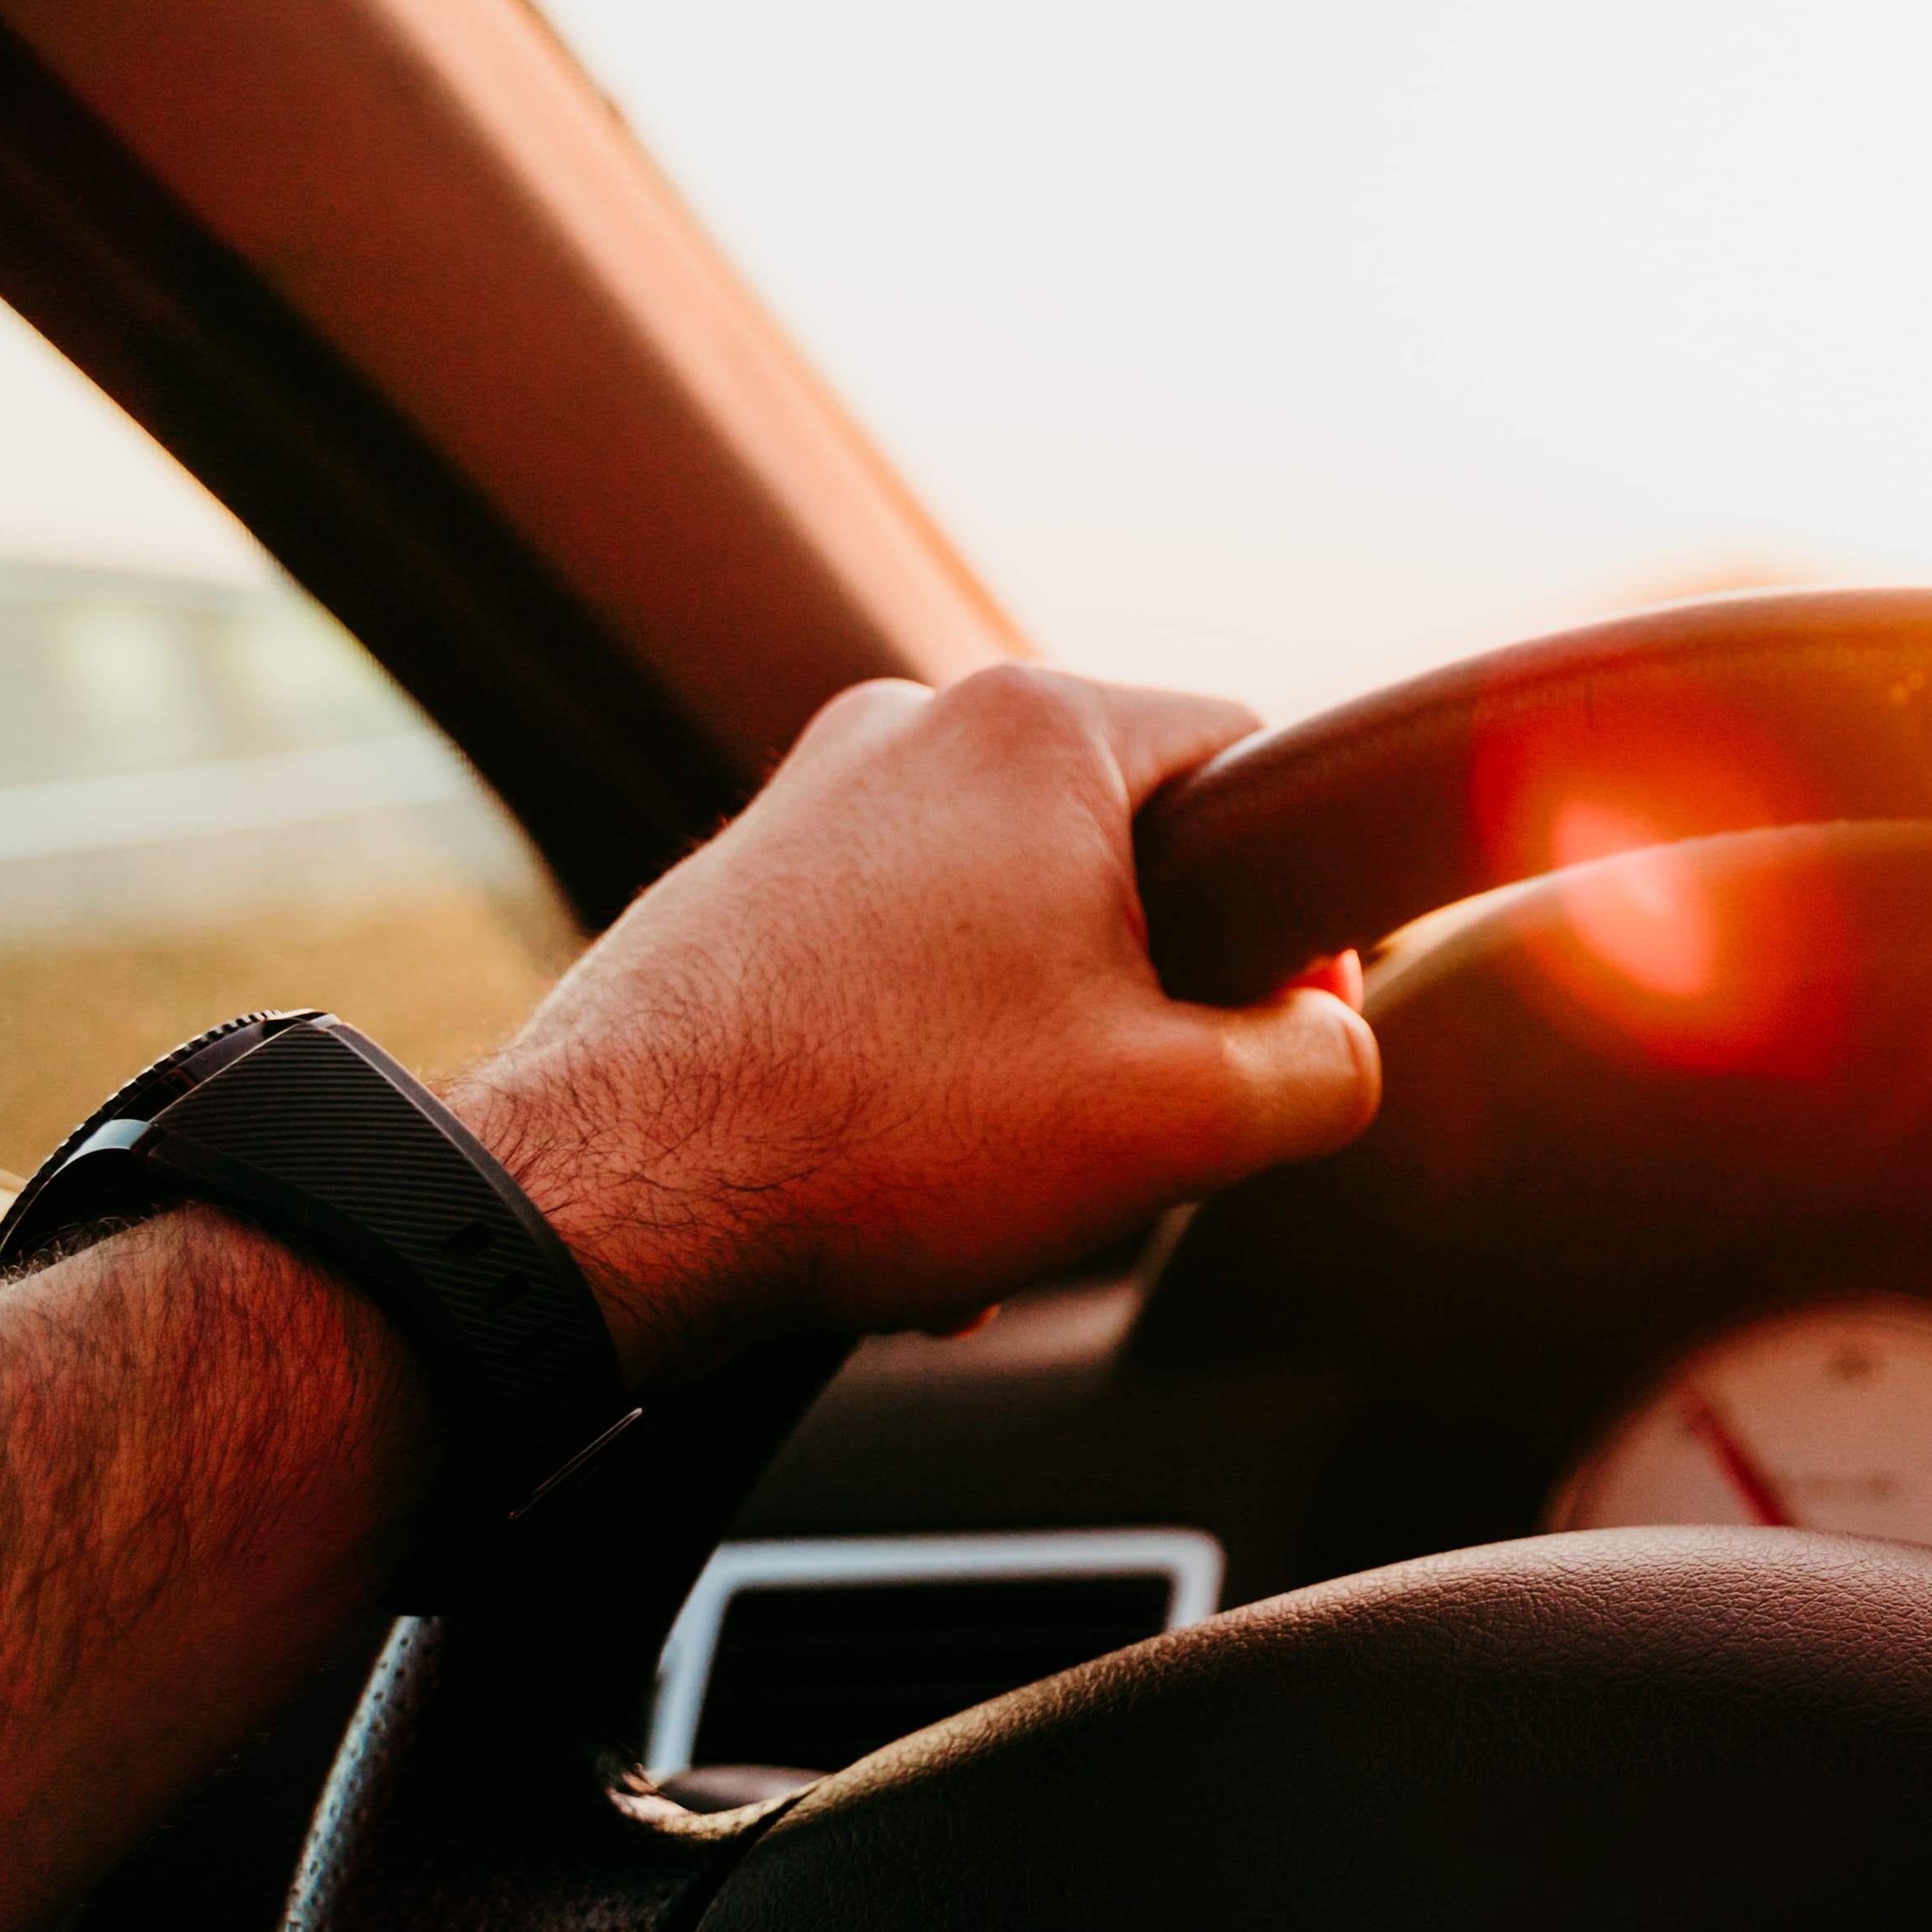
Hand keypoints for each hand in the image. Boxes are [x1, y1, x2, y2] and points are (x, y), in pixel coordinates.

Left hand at [452, 664, 1381, 1385]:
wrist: (600, 1204)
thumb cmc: (883, 1134)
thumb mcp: (1182, 1119)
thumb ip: (1323, 1066)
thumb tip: (1331, 1043)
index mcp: (1040, 728)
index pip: (1256, 765)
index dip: (1304, 913)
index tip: (1281, 1030)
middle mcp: (915, 726)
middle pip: (1125, 856)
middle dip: (1150, 1006)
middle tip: (1134, 1127)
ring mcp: (810, 800)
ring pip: (1009, 923)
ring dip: (1039, 1054)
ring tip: (1001, 1179)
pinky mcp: (735, 888)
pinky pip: (899, 960)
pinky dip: (931, 1063)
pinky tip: (909, 1190)